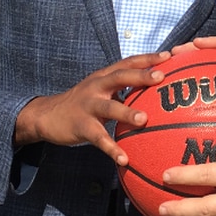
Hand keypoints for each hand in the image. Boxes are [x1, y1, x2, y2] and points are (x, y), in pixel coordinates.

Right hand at [13, 51, 169, 164]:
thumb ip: (123, 89)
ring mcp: (87, 105)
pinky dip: (112, 149)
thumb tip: (154, 91)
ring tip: (144, 119)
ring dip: (126, 112)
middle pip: (119, 77)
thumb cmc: (83, 103)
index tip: (169, 55)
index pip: (128, 63)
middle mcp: (96, 86)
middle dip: (140, 76)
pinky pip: (98, 138)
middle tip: (160, 78)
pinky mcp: (81, 126)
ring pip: (108, 107)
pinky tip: (125, 159)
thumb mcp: (101, 90)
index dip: (148, 58)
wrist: (46, 115)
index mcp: (104, 76)